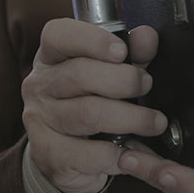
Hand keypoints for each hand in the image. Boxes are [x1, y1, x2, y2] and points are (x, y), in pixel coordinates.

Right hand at [21, 18, 166, 192]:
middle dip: (124, 79)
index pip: (58, 35)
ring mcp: (39, 120)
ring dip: (132, 118)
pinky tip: (133, 152)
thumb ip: (133, 54)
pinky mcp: (48, 154)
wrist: (69, 157)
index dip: (91, 40)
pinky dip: (119, 154)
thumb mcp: (113, 74)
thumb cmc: (92, 104)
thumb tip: (147, 37)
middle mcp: (40, 85)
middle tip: (147, 85)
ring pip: (89, 113)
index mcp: (52, 56)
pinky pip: (90, 154)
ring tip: (154, 122)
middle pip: (80, 74)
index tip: (122, 51)